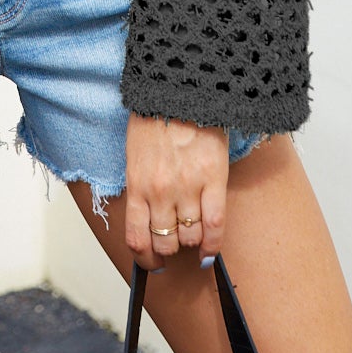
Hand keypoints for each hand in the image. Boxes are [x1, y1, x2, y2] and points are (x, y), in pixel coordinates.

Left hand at [124, 112, 228, 271]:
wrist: (179, 89)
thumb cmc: (156, 117)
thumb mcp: (136, 154)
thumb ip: (141, 187)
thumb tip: (147, 218)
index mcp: (137, 185)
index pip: (136, 239)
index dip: (144, 259)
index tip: (151, 263)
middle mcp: (160, 192)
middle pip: (164, 243)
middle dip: (168, 250)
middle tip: (173, 245)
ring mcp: (188, 188)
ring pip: (189, 238)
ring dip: (190, 244)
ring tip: (192, 237)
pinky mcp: (213, 180)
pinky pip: (215, 226)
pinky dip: (213, 245)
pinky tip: (210, 250)